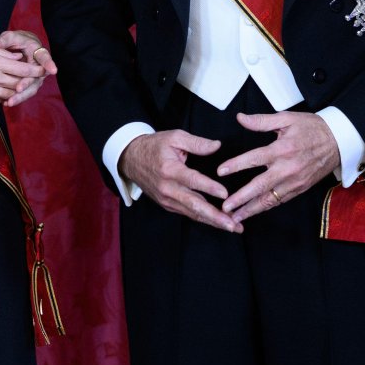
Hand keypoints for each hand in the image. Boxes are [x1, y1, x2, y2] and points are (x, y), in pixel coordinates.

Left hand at [0, 29, 57, 106]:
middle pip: (36, 78)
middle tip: (18, 89)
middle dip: (27, 84)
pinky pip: (25, 93)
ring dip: (21, 96)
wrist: (24, 46)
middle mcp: (39, 66)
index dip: (49, 64)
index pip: (44, 57)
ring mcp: (35, 77)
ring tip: (10, 102)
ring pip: (31, 88)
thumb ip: (3, 41)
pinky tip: (6, 103)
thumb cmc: (18, 40)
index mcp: (37, 51)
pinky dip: (17, 98)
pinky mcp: (30, 84)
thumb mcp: (11, 37)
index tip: (53, 70)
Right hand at [0, 43, 32, 106]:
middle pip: (18, 84)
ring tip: (19, 87)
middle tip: (34, 80)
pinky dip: (3, 97)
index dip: (35, 71)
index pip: (22, 69)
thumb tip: (17, 57)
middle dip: (28, 82)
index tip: (44, 70)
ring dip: (16, 91)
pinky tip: (3, 93)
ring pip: (9, 94)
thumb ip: (0, 53)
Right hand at [119, 129, 241, 232]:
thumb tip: (217, 146)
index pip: (192, 180)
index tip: (225, 194)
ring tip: (232, 227)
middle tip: (233, 225)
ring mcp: (166, 199)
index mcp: (169, 170)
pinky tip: (218, 222)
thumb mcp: (174, 137)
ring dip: (213, 221)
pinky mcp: (167, 204)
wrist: (131, 160)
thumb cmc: (154, 146)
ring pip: (193, 213)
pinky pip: (188, 213)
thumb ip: (197, 143)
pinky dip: (204, 218)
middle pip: (194, 205)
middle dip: (215, 216)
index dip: (209, 187)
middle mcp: (167, 188)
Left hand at [216, 111, 338, 221]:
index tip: (221, 171)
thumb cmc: (312, 128)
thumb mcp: (287, 118)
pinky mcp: (300, 189)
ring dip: (251, 209)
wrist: (339, 141)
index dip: (236, 165)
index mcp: (282, 149)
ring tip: (235, 218)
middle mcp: (287, 168)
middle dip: (241, 198)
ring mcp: (294, 182)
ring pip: (269, 199)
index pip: (254, 159)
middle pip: (260, 186)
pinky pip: (279, 201)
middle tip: (225, 207)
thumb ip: (262, 121)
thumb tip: (240, 118)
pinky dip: (265, 208)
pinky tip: (253, 212)